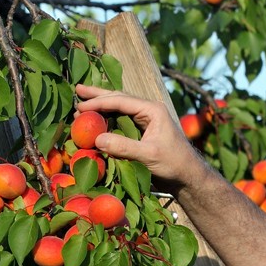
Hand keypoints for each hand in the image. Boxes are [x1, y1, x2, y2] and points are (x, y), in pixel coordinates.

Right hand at [74, 85, 209, 192]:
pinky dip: (106, 119)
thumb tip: (97, 139)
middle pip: (118, 98)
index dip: (99, 102)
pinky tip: (94, 119)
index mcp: (152, 110)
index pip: (121, 101)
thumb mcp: (149, 155)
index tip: (80, 106)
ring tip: (81, 102)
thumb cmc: (174, 163)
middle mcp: (147, 111)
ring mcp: (144, 120)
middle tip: (77, 89)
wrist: (187, 176)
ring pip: (118, 108)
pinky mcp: (141, 131)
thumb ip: (124, 146)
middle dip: (98, 95)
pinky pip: (120, 121)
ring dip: (100, 106)